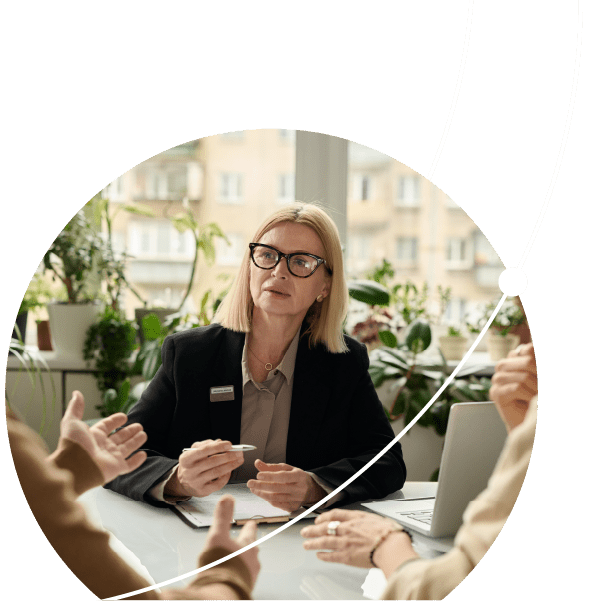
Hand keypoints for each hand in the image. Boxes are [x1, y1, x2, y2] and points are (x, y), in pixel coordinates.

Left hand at [52, 391, 147, 483]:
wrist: (74, 468)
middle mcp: (103, 446)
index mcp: (94, 435)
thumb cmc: (72, 445)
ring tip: (144, 435)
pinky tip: (143, 454)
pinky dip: (137, 460)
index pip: (107, 426)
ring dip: (135, 442)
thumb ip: (76, 408)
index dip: (115, 420)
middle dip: (129, 431)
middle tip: (139, 426)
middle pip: (119, 437)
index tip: (124, 416)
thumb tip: (76, 393)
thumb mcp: (72, 422)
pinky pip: (129, 465)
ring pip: (127, 448)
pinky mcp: (116, 468)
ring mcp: (111, 458)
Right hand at [166, 440, 243, 497]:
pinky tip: (230, 470)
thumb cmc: (192, 463)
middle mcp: (189, 471)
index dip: (218, 447)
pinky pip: (218, 484)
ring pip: (217, 472)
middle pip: (213, 462)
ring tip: (239, 460)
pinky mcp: (202, 491)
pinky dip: (226, 476)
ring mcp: (195, 482)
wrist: (183, 482)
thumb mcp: (194, 451)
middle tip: (239, 452)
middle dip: (229, 456)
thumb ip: (206, 444)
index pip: (204, 450)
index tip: (230, 444)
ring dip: (231, 465)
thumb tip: (220, 442)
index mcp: (186, 458)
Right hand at [202, 495, 260, 587]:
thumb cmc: (221, 566)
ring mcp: (249, 576)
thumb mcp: (217, 536)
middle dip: (248, 544)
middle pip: (251, 549)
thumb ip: (222, 517)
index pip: (250, 532)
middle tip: (246, 541)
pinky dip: (237, 574)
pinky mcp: (242, 588)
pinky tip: (230, 576)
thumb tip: (228, 497)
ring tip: (236, 560)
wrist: (220, 595)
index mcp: (247, 546)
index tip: (251, 523)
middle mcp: (252, 561)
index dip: (249, 526)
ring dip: (242, 560)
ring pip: (248, 564)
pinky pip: (242, 578)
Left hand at [247, 460, 325, 511]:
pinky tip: (262, 494)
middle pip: (277, 488)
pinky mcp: (292, 507)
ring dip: (262, 494)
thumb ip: (272, 467)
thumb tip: (257, 463)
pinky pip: (277, 504)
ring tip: (253, 489)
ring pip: (275, 498)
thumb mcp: (287, 469)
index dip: (269, 476)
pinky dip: (268, 499)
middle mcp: (298, 489)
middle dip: (261, 486)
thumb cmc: (297, 477)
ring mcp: (296, 500)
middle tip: (250, 483)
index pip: (282, 476)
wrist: (310, 490)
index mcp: (299, 476)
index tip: (258, 475)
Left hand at [301, 509, 416, 574]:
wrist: (391, 545)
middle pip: (325, 527)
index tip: (319, 519)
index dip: (324, 517)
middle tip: (305, 532)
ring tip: (306, 544)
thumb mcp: (375, 518)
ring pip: (324, 541)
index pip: (334, 514)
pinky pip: (331, 555)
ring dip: (313, 543)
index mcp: (354, 518)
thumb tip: (363, 521)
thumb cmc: (388, 533)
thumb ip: (364, 520)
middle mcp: (347, 529)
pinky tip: (319, 555)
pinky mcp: (347, 556)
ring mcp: (345, 542)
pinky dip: (323, 555)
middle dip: (313, 530)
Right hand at [490, 343, 536, 430]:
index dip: (540, 361)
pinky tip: (533, 402)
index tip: (544, 375)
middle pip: (527, 361)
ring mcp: (498, 379)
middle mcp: (504, 365)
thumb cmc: (538, 399)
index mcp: (515, 357)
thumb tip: (536, 348)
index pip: (529, 349)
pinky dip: (530, 396)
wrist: (530, 422)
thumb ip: (538, 364)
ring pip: (523, 376)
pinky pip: (516, 388)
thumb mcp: (542, 378)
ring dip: (538, 389)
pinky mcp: (496, 393)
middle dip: (542, 376)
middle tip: (544, 388)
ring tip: (541, 397)